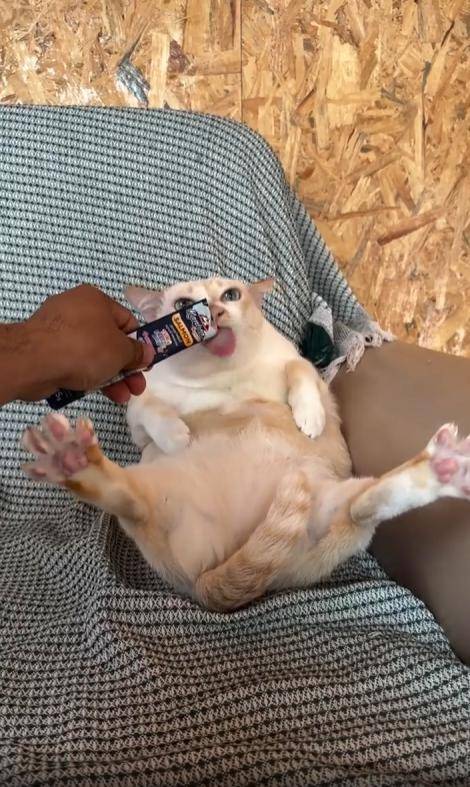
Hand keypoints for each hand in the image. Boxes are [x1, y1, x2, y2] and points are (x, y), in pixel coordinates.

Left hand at [3, 284, 153, 404]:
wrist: (34, 361)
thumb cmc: (85, 348)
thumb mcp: (120, 351)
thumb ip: (137, 353)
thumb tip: (147, 353)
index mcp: (96, 300)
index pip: (127, 321)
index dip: (139, 344)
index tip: (144, 365)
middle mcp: (77, 310)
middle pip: (109, 340)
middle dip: (125, 367)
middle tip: (135, 388)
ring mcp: (59, 330)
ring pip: (92, 354)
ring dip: (109, 376)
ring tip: (120, 397)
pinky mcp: (46, 348)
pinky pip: (73, 361)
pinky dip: (85, 375)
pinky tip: (94, 391)